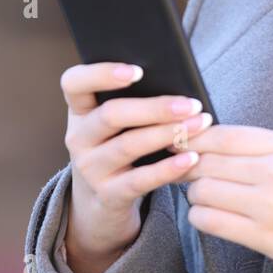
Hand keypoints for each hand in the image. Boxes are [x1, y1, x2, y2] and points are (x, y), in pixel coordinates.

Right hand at [59, 62, 209, 272]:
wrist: (101, 201)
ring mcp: (90, 169)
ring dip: (167, 134)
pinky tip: (191, 158)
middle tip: (190, 104)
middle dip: (154, 108)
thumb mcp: (115, 124)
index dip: (101, 74)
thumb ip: (134, 101)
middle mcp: (78, 138)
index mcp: (79, 110)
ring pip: (128, 146)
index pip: (74, 83)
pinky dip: (168, 168)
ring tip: (199, 125)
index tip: (138, 71)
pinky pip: (140, 180)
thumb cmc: (118, 146)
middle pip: (111, 115)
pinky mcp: (107, 195)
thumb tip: (178, 84)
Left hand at [172, 124, 272, 272]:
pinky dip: (200, 217)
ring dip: (194, 194)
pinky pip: (210, 221)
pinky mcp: (263, 237)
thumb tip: (210, 140)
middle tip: (183, 172)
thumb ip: (261, 146)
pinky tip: (210, 216)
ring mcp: (269, 205)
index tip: (180, 142)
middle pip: (208, 161)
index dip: (194, 138)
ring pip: (203, 190)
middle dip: (187, 167)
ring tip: (204, 197)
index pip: (223, 134)